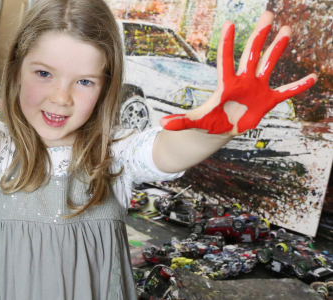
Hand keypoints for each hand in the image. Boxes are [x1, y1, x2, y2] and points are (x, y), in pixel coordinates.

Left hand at [160, 12, 316, 134]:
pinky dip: (297, 87)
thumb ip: (181, 121)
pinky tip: (313, 78)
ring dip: (279, 49)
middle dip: (259, 36)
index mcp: (226, 84)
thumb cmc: (208, 121)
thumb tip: (162, 123)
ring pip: (270, 65)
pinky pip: (285, 92)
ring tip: (288, 30)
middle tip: (268, 14)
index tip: (229, 24)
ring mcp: (257, 88)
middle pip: (252, 54)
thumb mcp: (195, 121)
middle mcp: (243, 80)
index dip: (228, 44)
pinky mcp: (267, 100)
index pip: (226, 61)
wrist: (223, 127)